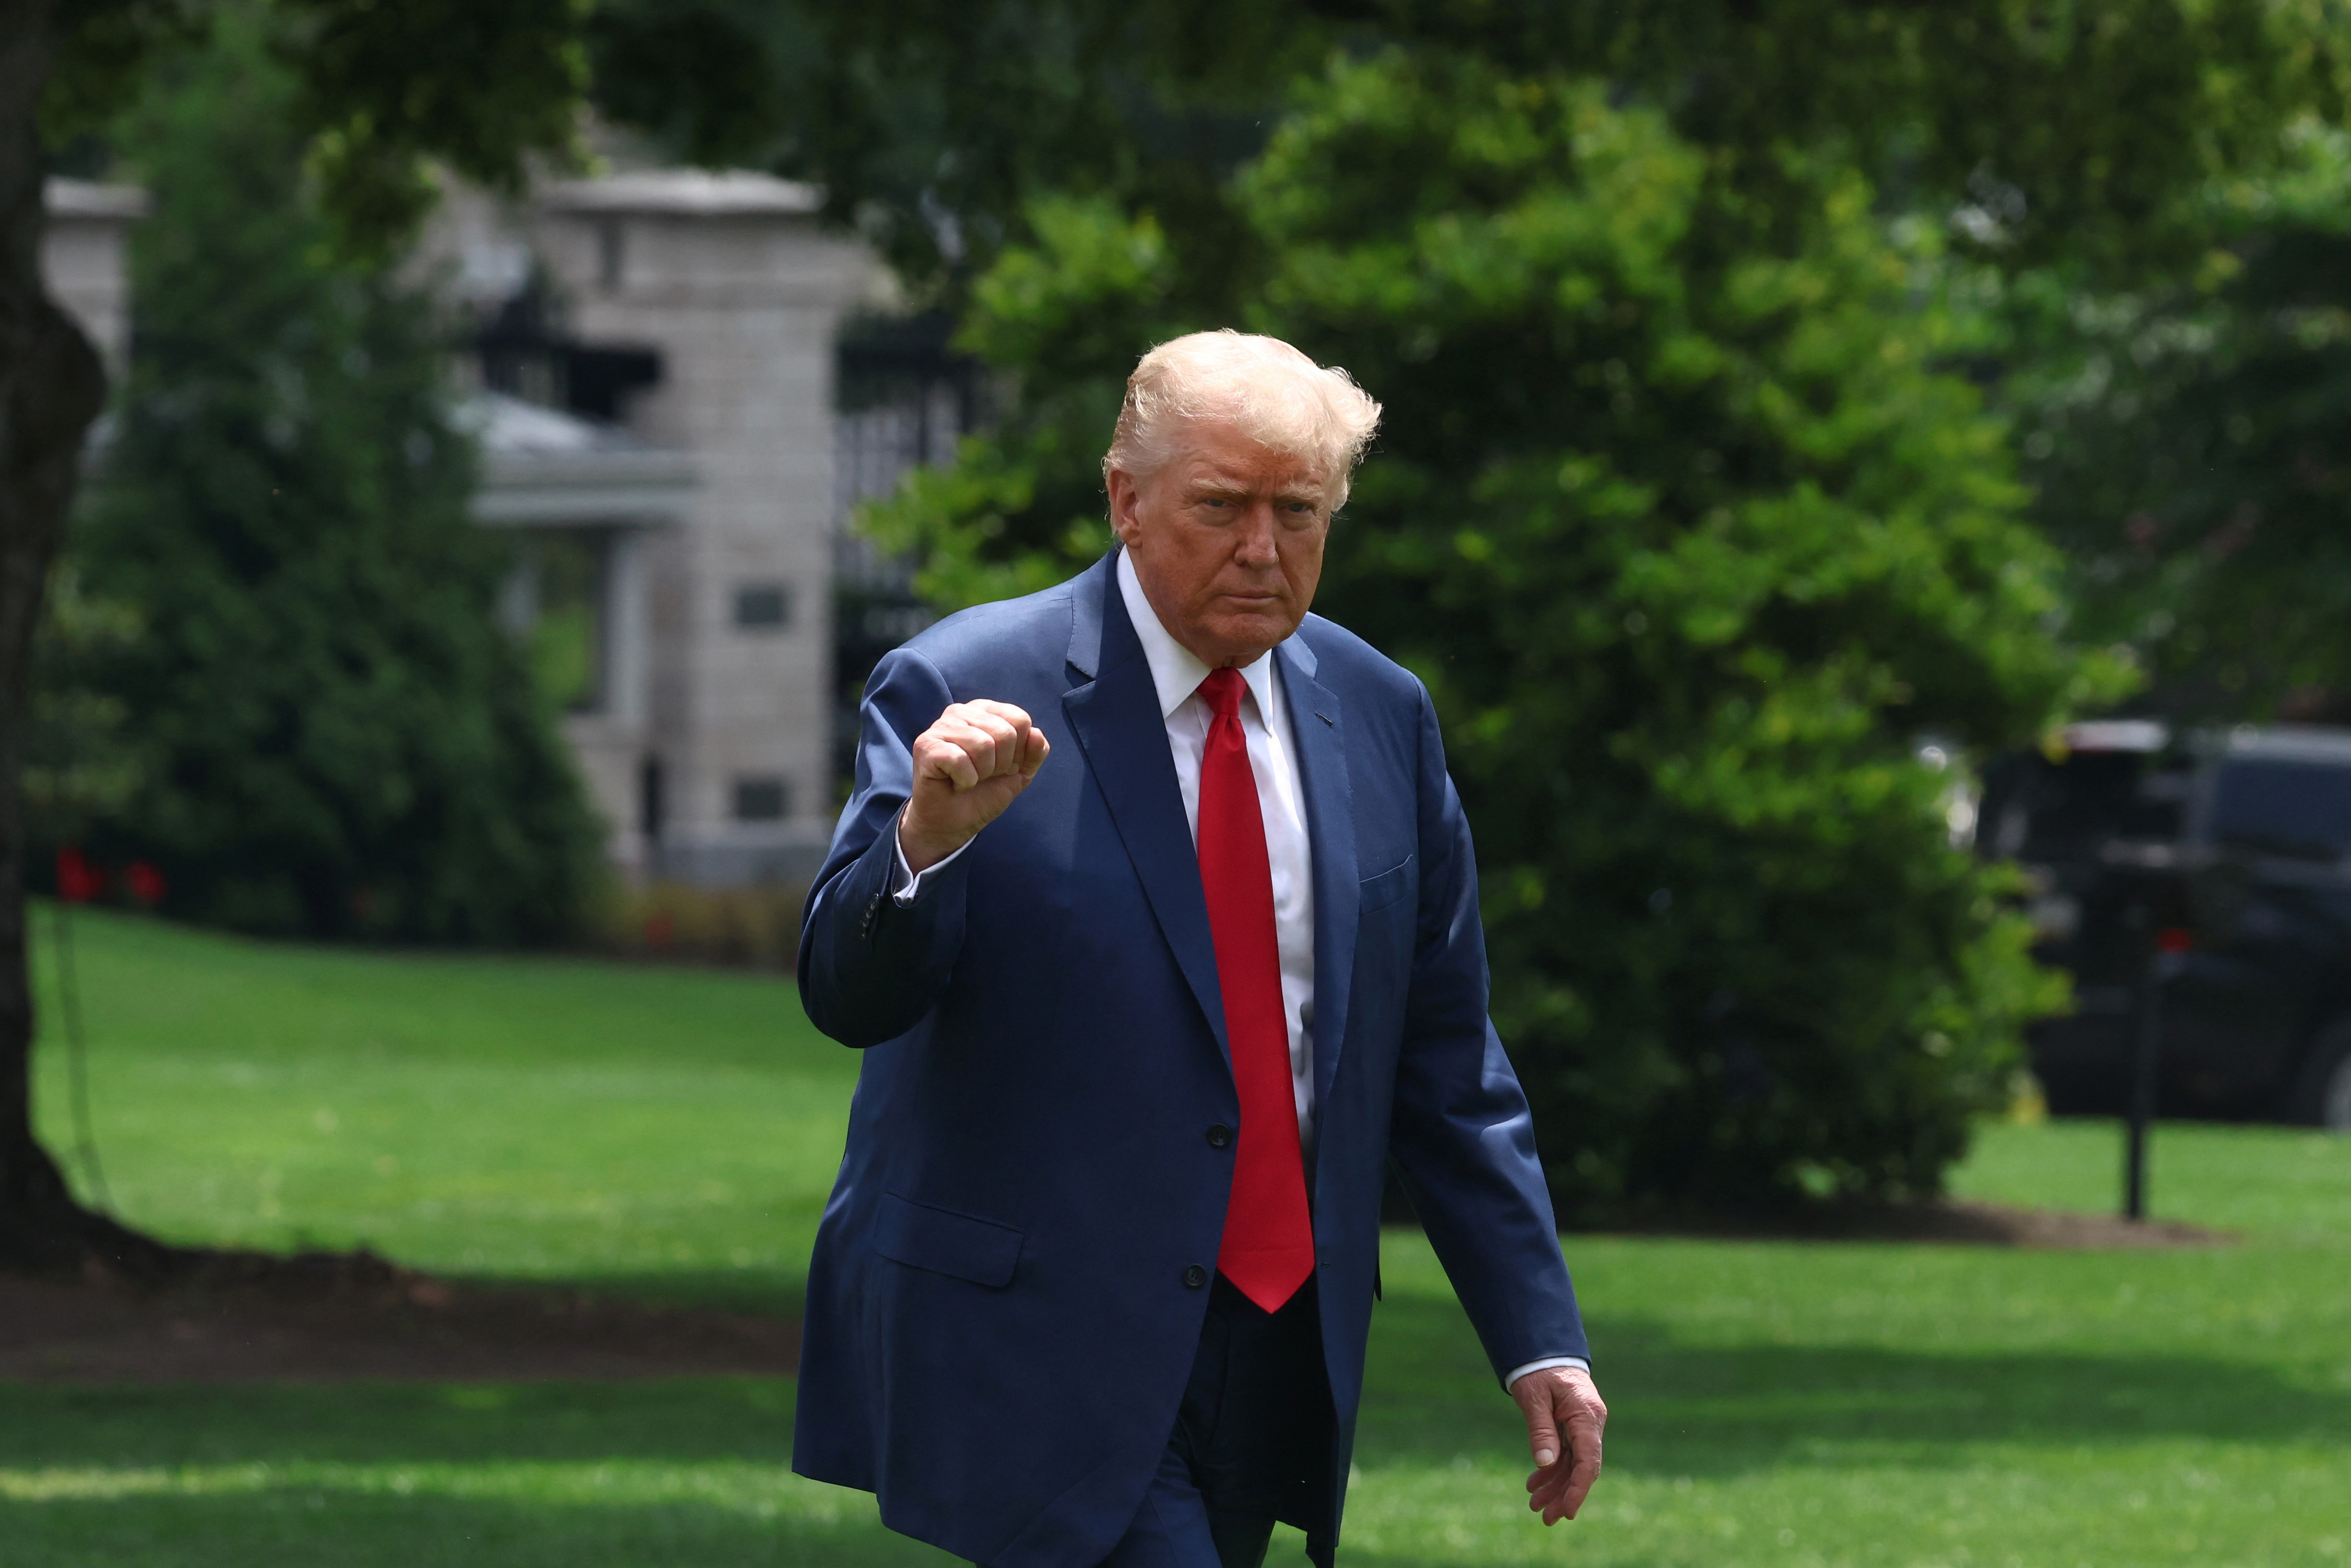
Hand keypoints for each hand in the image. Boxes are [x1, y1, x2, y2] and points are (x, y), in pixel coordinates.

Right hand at [899, 700, 1051, 871]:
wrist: (953, 823)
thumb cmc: (983, 792)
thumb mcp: (1019, 773)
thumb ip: (1035, 752)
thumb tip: (1036, 733)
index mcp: (985, 710)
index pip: (1020, 719)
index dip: (1019, 753)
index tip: (1002, 767)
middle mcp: (961, 712)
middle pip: (1005, 732)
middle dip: (1001, 764)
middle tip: (983, 775)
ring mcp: (940, 726)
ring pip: (983, 745)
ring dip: (981, 773)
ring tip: (968, 779)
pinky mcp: (926, 745)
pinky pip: (960, 760)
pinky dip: (964, 781)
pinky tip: (954, 783)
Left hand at [1510, 1365, 1605, 1524]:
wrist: (1544, 1349)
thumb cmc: (1539, 1369)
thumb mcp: (1534, 1397)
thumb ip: (1541, 1429)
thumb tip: (1545, 1464)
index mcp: (1586, 1415)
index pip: (1588, 1461)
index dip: (1578, 1489)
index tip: (1566, 1511)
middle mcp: (1590, 1424)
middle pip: (1582, 1468)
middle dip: (1564, 1495)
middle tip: (1545, 1519)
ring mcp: (1582, 1427)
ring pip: (1573, 1465)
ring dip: (1555, 1486)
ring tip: (1535, 1506)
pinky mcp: (1572, 1428)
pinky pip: (1565, 1455)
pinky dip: (1551, 1470)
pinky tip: (1534, 1485)